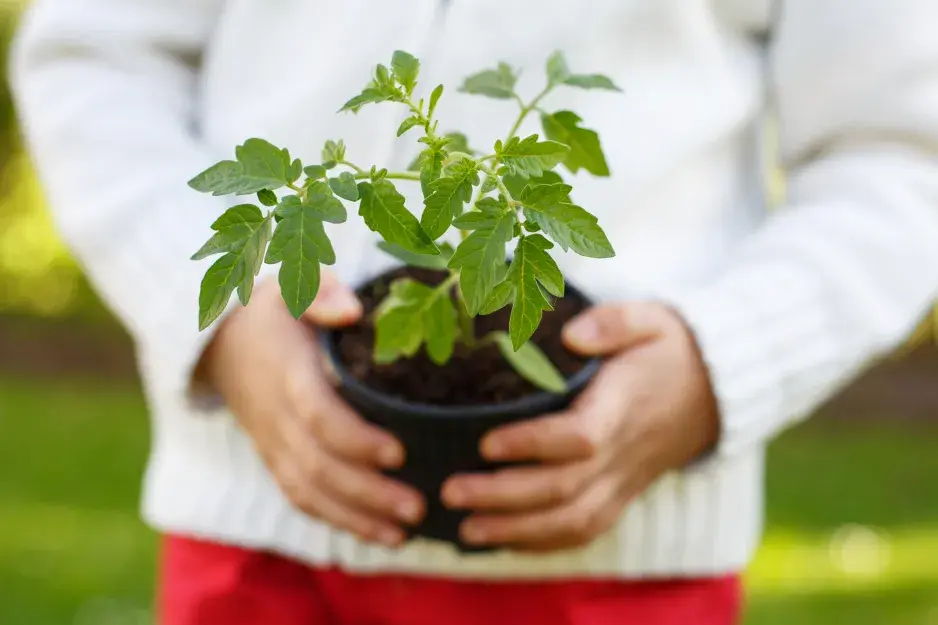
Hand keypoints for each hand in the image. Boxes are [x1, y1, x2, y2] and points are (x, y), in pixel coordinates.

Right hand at [198, 273, 424, 546]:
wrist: (219, 340)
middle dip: (368, 492)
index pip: (318, 415)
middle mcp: (278, 416)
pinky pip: (301, 498)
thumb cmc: (274, 311)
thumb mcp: (294, 287)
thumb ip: (322, 293)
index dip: (356, 439)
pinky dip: (337, 520)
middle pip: (319, 466)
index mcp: (288, 373)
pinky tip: (377, 534)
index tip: (399, 453)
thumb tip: (353, 311)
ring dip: (356, 518)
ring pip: (309, 492)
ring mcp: (273, 443)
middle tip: (417, 507)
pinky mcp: (275, 459)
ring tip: (403, 534)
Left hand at [441, 302, 719, 551]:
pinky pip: (584, 531)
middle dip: (502, 496)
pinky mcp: (622, 497)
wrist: (715, 394)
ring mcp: (624, 482)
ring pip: (571, 521)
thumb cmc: (669, 351)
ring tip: (464, 528)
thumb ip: (614, 322)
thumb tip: (571, 334)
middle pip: (563, 489)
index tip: (485, 442)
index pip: (579, 437)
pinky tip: (501, 540)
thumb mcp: (651, 319)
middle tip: (450, 490)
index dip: (532, 444)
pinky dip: (541, 543)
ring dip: (515, 531)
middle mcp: (623, 454)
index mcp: (624, 407)